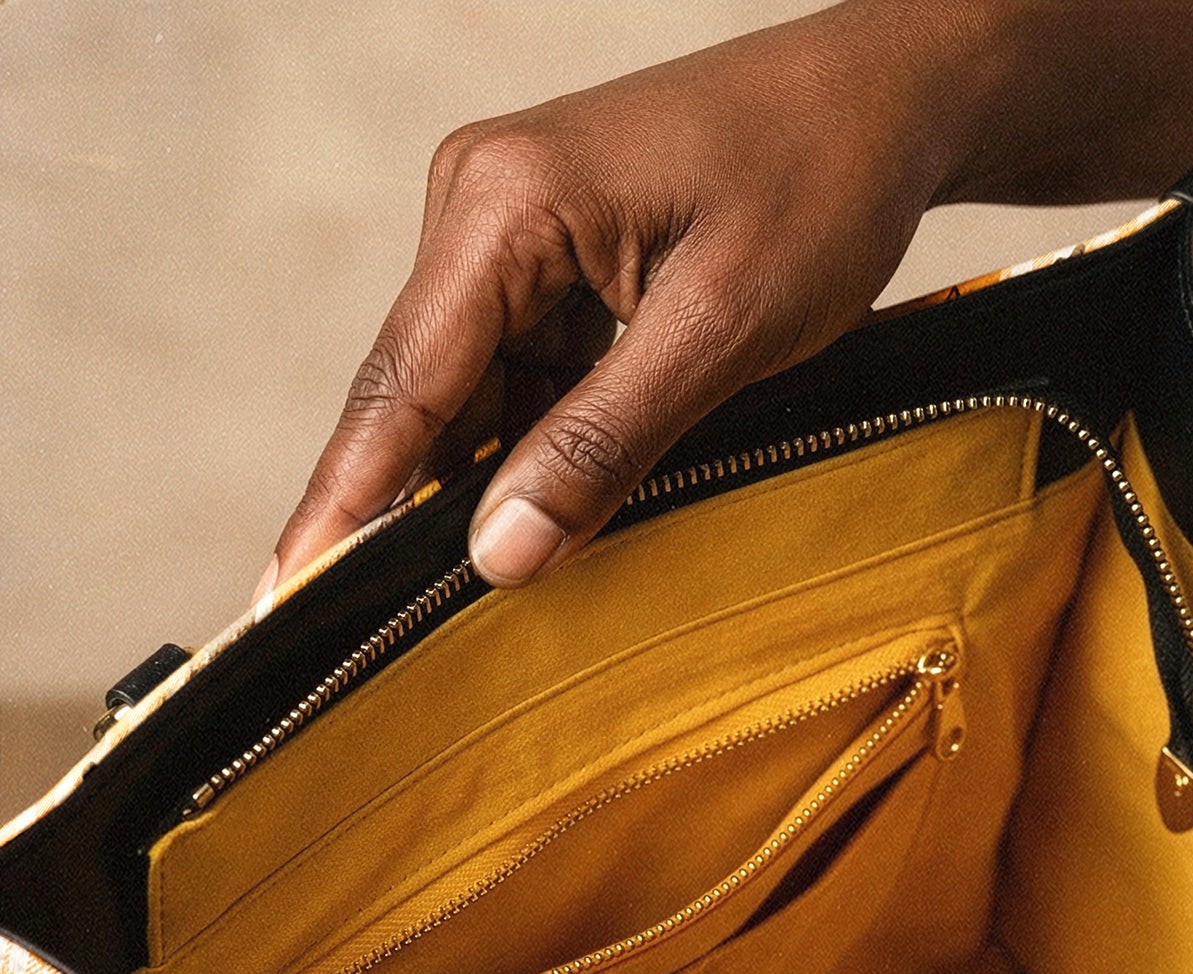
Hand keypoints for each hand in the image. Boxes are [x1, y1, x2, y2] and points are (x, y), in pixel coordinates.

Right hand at [268, 2, 989, 592]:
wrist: (886, 99)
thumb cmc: (818, 185)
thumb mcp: (718, 331)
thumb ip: (603, 442)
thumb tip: (498, 554)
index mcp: (501, 204)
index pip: (403, 384)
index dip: (347, 501)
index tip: (286, 597)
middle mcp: (480, 208)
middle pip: (422, 395)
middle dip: (403, 510)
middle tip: (367, 635)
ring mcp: (512, 234)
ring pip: (474, 397)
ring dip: (484, 485)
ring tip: (471, 595)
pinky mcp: (555, 260)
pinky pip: (521, 377)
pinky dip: (535, 447)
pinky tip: (544, 517)